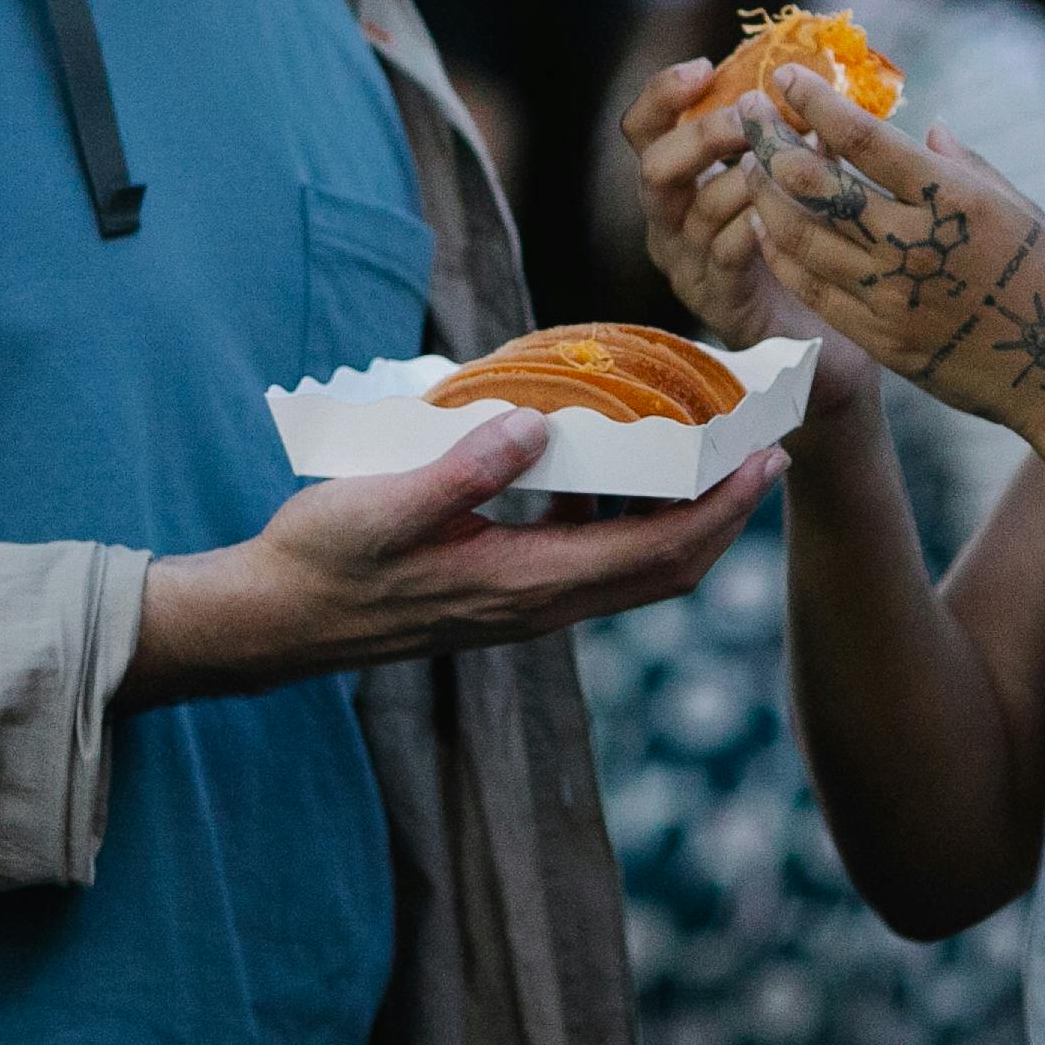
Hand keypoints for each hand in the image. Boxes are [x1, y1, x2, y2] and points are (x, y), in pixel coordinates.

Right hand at [123, 411, 781, 708]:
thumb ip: (463, 467)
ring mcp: (520, 601)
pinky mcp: (500, 589)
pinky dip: (619, 514)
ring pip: (629, 565)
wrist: (279, 619)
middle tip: (761, 449)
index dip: (720, 511)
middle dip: (724, 514)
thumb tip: (535, 425)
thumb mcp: (388, 504)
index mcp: (524, 584)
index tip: (765, 461)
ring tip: (698, 449)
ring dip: (677, 515)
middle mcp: (537, 603)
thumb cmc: (326, 560)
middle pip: (663, 569)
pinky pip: (586, 556)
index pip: (655, 553)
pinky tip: (600, 464)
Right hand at [623, 50, 815, 347]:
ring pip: (698, 210)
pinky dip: (756, 224)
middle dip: (703, 135)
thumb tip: (815, 80)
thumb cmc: (800, 242)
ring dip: (747, 176)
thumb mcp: (783, 180)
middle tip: (753, 116)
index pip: (641, 128)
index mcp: (674, 183)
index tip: (705, 67)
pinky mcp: (716, 301)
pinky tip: (787, 210)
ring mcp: (686, 265)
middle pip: (655, 168)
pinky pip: (727, 254)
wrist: (817, 335)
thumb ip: (783, 136)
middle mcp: (667, 222)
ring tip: (793, 159)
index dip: (662, 93)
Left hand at [726, 64, 1044, 443]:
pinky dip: (781, 251)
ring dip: (765, 195)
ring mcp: (893, 298)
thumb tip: (925, 127)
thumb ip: (964, 165)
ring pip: (800, 237)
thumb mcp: (1022, 208)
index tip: (786, 78)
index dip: (816, 104)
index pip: (865, 140)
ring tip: (749, 166)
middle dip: (770, 142)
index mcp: (956, 201)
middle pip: (816, 186)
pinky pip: (812, 289)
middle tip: (749, 115)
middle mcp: (917, 246)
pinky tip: (767, 227)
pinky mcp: (880, 339)